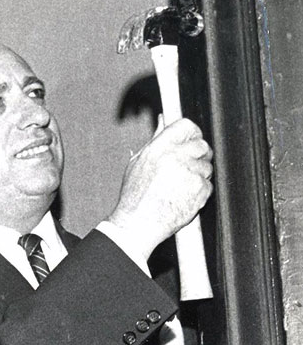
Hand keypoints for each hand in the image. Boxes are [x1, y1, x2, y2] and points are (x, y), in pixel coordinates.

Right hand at [106, 117, 212, 261]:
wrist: (139, 223)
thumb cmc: (135, 197)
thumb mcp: (138, 163)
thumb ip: (156, 140)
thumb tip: (164, 122)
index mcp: (158, 149)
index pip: (187, 126)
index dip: (191, 133)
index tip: (191, 139)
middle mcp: (175, 158)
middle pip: (202, 145)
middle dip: (198, 155)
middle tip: (187, 166)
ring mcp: (190, 174)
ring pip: (207, 166)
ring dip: (198, 175)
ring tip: (179, 186)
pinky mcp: (200, 190)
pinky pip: (208, 184)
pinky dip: (199, 191)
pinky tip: (183, 196)